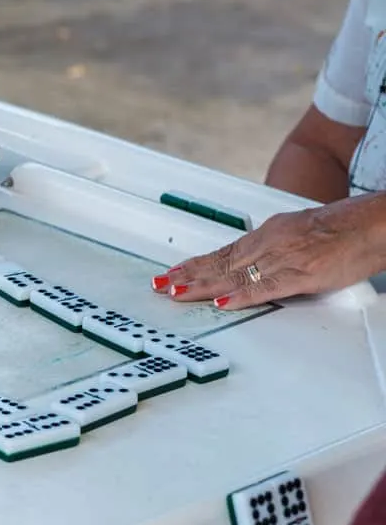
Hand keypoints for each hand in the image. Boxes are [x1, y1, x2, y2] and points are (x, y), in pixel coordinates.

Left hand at [153, 194, 385, 308]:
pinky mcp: (303, 273)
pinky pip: (267, 286)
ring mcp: (285, 258)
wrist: (373, 223)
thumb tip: (252, 268)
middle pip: (221, 262)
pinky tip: (222, 302)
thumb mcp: (297, 236)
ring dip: (203, 285)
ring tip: (177, 293)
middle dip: (188, 275)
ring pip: (235, 274)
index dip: (195, 264)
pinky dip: (242, 295)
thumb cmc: (342, 230)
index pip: (223, 252)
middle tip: (160, 285)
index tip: (172, 274)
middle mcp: (271, 243)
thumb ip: (273, 251)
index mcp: (269, 234)